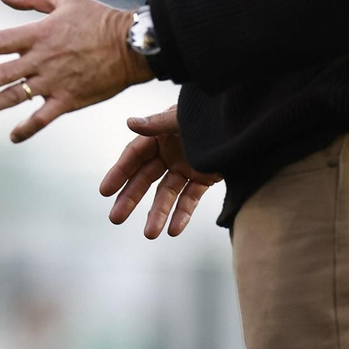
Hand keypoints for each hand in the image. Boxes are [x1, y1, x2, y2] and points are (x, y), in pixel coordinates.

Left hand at [0, 0, 152, 141]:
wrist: (133, 46)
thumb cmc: (99, 19)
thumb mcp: (65, 0)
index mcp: (39, 34)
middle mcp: (42, 60)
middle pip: (0, 75)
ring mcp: (55, 82)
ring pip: (14, 97)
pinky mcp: (69, 100)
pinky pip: (43, 118)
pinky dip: (27, 129)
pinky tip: (13, 137)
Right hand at [99, 106, 220, 237]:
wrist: (243, 122)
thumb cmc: (209, 114)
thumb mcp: (181, 118)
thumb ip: (157, 123)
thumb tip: (130, 123)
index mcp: (159, 134)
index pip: (134, 155)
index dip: (119, 172)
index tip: (105, 191)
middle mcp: (169, 152)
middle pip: (145, 178)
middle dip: (130, 198)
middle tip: (115, 218)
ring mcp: (185, 166)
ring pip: (167, 193)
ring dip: (158, 213)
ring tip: (149, 234)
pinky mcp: (204, 178)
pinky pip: (190, 198)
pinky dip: (183, 214)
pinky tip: (174, 230)